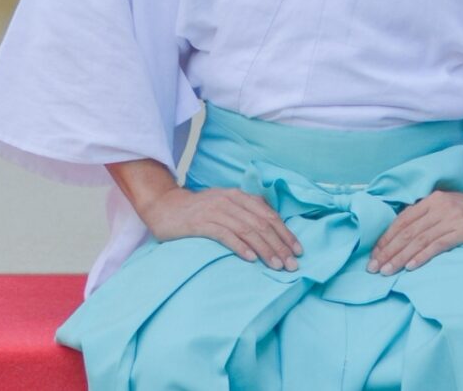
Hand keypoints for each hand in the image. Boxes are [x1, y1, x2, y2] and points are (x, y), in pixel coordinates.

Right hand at [140, 185, 301, 271]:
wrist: (165, 207)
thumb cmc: (198, 211)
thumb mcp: (225, 205)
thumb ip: (246, 211)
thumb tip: (271, 225)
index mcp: (239, 196)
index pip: (269, 215)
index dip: (285, 233)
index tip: (298, 251)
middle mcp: (230, 200)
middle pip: (262, 224)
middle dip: (279, 245)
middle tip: (291, 265)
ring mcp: (216, 211)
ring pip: (247, 230)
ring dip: (265, 249)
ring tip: (276, 265)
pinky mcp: (201, 223)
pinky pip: (225, 235)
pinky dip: (240, 247)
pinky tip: (250, 259)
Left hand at [366, 191, 462, 273]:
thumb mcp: (449, 209)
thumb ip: (428, 217)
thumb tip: (402, 236)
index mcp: (433, 199)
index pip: (403, 220)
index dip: (386, 239)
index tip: (374, 255)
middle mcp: (440, 205)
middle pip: (408, 231)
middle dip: (388, 251)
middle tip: (373, 268)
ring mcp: (453, 217)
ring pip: (419, 239)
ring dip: (400, 257)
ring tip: (387, 271)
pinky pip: (438, 244)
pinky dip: (422, 256)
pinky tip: (410, 267)